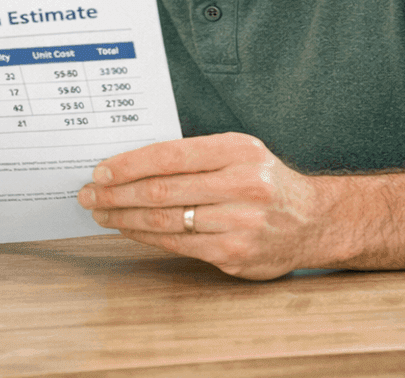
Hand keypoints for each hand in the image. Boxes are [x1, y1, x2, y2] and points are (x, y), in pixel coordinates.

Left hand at [77, 133, 329, 279]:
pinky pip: (178, 245)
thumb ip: (193, 156)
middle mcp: (243, 185)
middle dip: (116, 193)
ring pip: (166, 220)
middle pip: (162, 190)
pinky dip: (146, 236)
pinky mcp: (236, 254)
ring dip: (124, 217)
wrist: (315, 221)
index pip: (170, 155)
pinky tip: (128, 229)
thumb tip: (128, 164)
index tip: (100, 172)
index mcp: (239, 151)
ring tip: (101, 213)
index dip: (128, 165)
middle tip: (88, 195)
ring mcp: (241, 223)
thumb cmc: (264, 182)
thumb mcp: (240, 154)